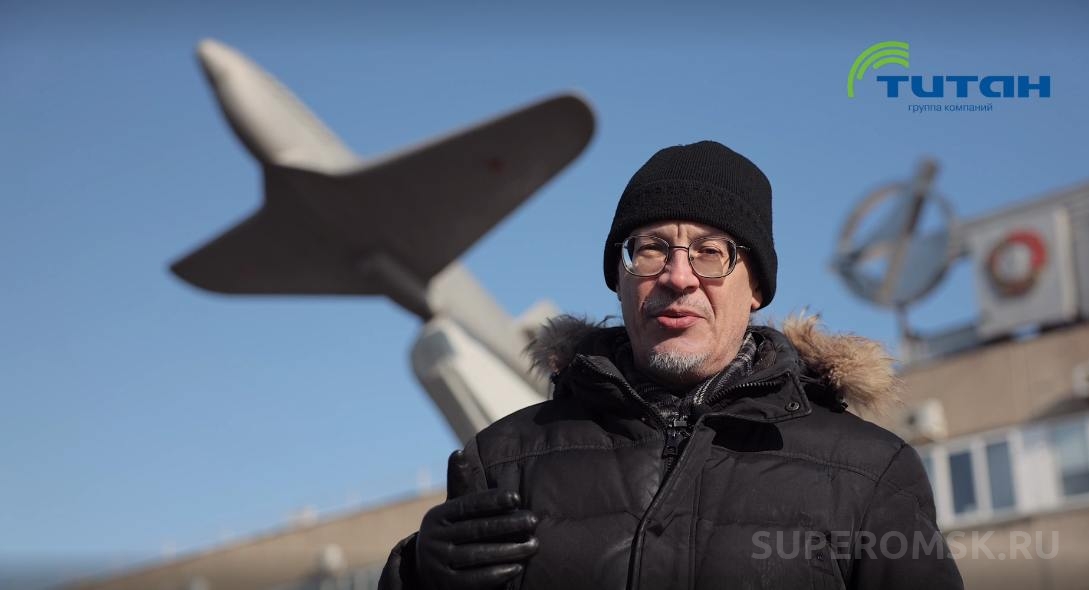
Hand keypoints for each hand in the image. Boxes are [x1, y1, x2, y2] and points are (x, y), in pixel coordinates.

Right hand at [415, 451, 538, 589]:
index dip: (491, 501)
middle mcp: (433, 539)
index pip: (467, 506)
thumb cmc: (452, 534)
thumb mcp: (451, 511)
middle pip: (476, 530)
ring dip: (509, 551)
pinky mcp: (446, 586)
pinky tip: (517, 567)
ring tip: (534, 545)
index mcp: (437, 517)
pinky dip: (496, 574)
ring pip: (477, 555)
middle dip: (508, 524)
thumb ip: (459, 484)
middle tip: (534, 520)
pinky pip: (474, 580)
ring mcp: (437, 564)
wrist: (427, 573)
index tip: (516, 497)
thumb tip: (458, 452)